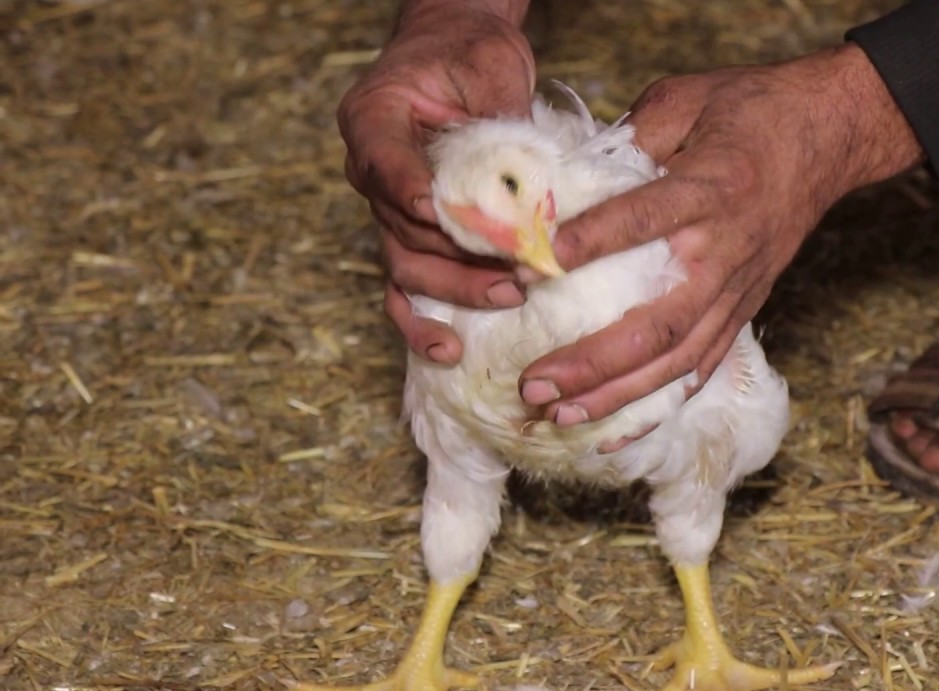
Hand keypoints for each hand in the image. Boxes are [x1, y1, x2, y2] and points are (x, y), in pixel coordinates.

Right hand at [337, 1, 534, 362]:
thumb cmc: (471, 54)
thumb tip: (530, 192)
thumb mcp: (490, 68)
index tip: (442, 213)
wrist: (458, 53)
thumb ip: (499, 123)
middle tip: (514, 271)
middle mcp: (370, 171)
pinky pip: (408, 286)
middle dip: (458, 256)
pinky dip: (423, 320)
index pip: (385, 163)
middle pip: (403, 228)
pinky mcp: (410, 236)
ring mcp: (387, 210)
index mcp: (373, 119)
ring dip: (456, 289)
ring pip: (407, 265)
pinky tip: (449, 349)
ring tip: (508, 298)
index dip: (413, 194)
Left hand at [516, 43, 923, 428]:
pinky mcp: (744, 308)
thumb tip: (564, 180)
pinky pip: (702, 366)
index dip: (589, 244)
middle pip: (658, 322)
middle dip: (593, 362)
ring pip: (677, 359)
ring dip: (618, 396)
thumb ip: (627, 137)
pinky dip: (659, 405)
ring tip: (562, 418)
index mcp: (709, 187)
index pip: (643, 220)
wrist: (830, 134)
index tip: (531, 268)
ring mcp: (737, 288)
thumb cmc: (749, 109)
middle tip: (535, 384)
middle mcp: (724, 250)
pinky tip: (615, 432)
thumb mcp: (683, 97)